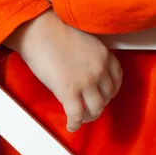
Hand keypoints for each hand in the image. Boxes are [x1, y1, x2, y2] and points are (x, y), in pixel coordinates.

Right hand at [5, 10, 122, 131]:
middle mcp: (99, 69)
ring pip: (96, 109)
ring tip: (81, 117)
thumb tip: (85, 70)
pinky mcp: (69, 91)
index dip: (112, 89)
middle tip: (89, 106)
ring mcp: (85, 82)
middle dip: (99, 103)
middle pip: (107, 95)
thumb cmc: (55, 28)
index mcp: (103, 54)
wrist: (38, 28)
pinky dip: (75, 124)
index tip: (106, 93)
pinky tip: (71, 126)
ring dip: (89, 116)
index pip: (117, 77)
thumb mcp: (83, 39)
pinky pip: (76, 115)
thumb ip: (90, 56)